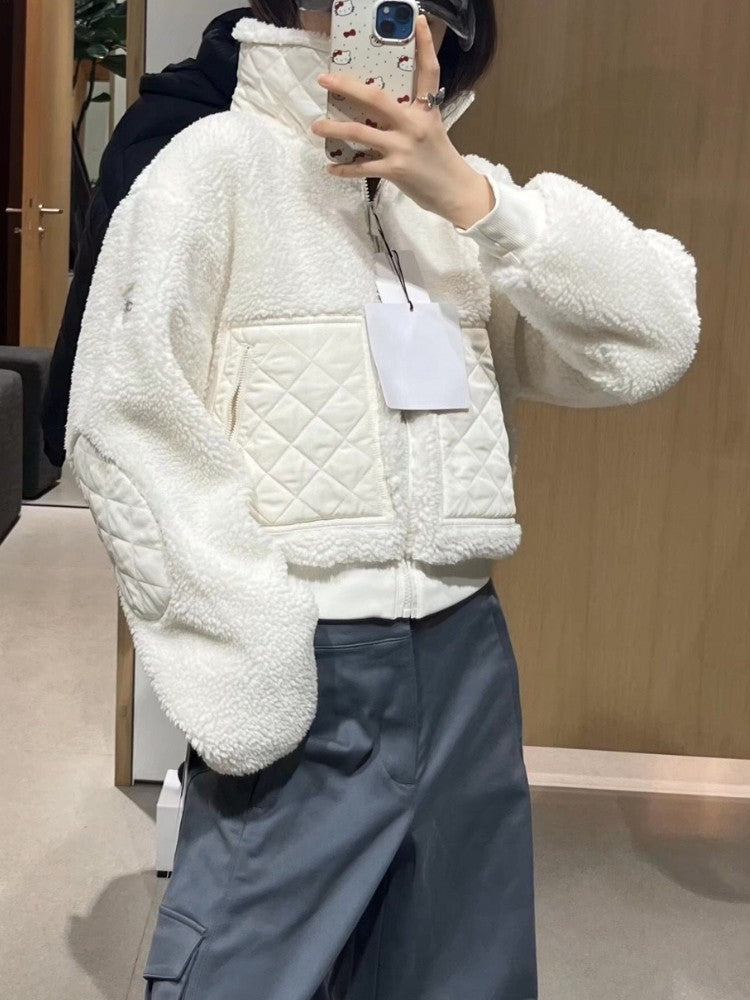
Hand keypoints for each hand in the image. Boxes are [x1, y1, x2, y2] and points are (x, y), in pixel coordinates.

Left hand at [311, 14, 494, 228]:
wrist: (455, 192)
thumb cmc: (440, 161)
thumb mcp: (432, 129)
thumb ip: (411, 115)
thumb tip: (381, 108)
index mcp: (426, 111)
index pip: (428, 72)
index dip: (425, 45)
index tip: (420, 21)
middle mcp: (413, 125)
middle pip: (375, 99)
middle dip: (347, 87)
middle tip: (325, 79)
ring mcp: (402, 148)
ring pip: (360, 133)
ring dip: (334, 129)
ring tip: (316, 126)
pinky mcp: (395, 170)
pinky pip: (362, 168)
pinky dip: (344, 169)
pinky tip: (330, 167)